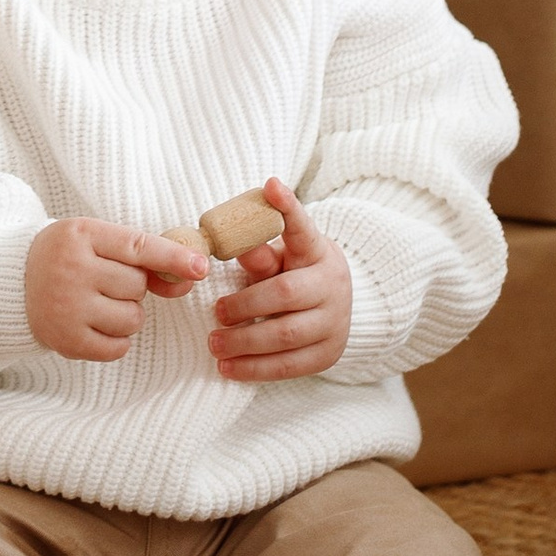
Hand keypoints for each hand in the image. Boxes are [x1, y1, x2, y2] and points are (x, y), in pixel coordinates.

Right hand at [26, 217, 209, 362]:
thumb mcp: (96, 241)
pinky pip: (117, 347)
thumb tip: (189, 277)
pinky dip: (115, 339)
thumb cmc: (65, 257)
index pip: (138, 246)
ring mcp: (67, 307)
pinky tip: (93, 324)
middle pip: (137, 285)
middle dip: (131, 286)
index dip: (174, 257)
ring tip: (97, 303)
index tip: (201, 267)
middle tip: (103, 280)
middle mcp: (72, 270)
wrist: (11, 283)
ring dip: (126, 314)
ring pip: (132, 318)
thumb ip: (141, 257)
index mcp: (81, 235)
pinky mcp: (67, 340)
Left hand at [209, 181, 351, 381]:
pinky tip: (229, 369)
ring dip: (245, 343)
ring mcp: (334, 323)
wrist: (340, 307)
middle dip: (245, 305)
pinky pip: (289, 366)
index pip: (302, 227)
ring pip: (286, 337)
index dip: (288, 207)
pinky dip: (256, 369)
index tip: (270, 185)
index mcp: (317, 251)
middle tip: (216, 312)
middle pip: (285, 294)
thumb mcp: (283, 256)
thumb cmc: (297, 273)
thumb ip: (260, 253)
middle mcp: (331, 285)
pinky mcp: (328, 355)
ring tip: (214, 344)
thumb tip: (237, 245)